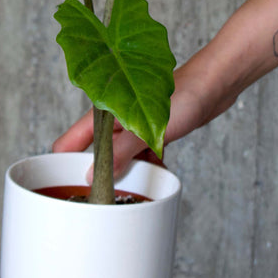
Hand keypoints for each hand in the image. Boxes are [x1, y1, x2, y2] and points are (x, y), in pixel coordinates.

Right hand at [52, 54, 223, 180]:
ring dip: (127, 171)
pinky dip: (146, 165)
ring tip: (139, 183)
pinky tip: (158, 170)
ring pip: (119, 157)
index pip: (69, 142)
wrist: (214, 84)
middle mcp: (113, 118)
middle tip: (110, 193)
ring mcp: (131, 124)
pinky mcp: (149, 130)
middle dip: (100, 174)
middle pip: (94, 154)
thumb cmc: (184, 94)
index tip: (69, 188)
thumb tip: (95, 175)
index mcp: (103, 112)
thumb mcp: (147, 128)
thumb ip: (120, 152)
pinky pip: (139, 155)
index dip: (63, 165)